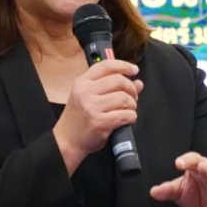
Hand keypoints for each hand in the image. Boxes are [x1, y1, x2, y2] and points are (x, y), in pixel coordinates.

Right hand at [53, 59, 140, 173]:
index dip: (124, 66)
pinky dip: (131, 117)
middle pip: (119, 81)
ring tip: (129, 110)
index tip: (135, 70)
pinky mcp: (100, 122)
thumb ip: (111, 87)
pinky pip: (125, 115)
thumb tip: (138, 83)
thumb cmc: (79, 118)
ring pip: (124, 98)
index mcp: (82, 82)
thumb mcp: (88, 97)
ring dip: (132, 104)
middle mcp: (86, 92)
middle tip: (133, 97)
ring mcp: (92, 107)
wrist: (67, 141)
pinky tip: (127, 119)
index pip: (106, 66)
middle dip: (131, 89)